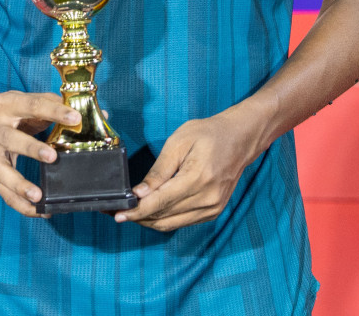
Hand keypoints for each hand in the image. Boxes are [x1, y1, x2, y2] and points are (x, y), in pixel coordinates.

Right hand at [0, 90, 80, 217]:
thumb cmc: (9, 110)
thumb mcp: (25, 99)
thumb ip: (50, 103)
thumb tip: (84, 112)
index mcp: (6, 104)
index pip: (32, 105)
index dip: (54, 111)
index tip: (75, 118)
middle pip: (10, 138)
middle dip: (31, 149)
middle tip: (52, 157)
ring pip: (2, 170)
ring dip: (19, 185)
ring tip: (39, 196)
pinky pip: (3, 191)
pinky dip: (20, 204)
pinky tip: (39, 211)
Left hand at [115, 109, 266, 231]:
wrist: (240, 138)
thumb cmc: (209, 134)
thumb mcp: (178, 142)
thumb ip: (159, 171)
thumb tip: (139, 193)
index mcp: (197, 178)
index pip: (160, 203)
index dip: (137, 212)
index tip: (119, 215)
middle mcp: (207, 198)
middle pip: (164, 217)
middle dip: (139, 217)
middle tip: (119, 213)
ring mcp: (213, 208)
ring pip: (172, 224)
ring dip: (150, 221)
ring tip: (132, 213)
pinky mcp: (214, 211)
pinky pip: (183, 222)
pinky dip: (166, 219)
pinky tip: (153, 211)